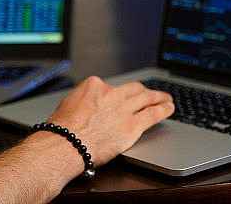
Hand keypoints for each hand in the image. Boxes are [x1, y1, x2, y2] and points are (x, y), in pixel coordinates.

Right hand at [46, 76, 173, 165]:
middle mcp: (111, 93)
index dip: (117, 94)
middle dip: (143, 90)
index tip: (120, 98)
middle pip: (132, 89)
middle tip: (150, 92)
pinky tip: (169, 108)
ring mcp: (123, 108)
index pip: (110, 86)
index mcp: (93, 86)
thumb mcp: (68, 106)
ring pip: (146, 98)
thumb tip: (87, 109)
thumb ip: (83, 104)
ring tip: (165, 98)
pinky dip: (163, 109)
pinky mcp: (132, 125)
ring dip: (158, 97)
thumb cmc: (62, 131)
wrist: (65, 144)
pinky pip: (153, 114)